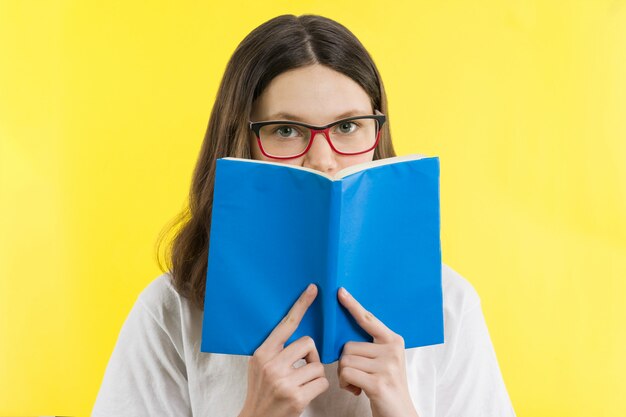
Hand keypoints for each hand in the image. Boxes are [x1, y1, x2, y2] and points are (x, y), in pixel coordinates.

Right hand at [238, 284, 328, 416]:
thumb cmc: (261, 391)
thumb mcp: (259, 366)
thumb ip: (274, 350)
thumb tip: (295, 332)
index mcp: (262, 353)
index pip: (286, 324)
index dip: (301, 305)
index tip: (313, 289)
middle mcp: (271, 365)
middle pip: (308, 343)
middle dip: (312, 356)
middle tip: (304, 367)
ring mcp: (284, 382)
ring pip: (318, 365)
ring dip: (315, 374)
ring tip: (303, 383)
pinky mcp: (296, 397)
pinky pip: (322, 382)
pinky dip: (319, 387)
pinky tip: (307, 393)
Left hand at [336, 287, 419, 416]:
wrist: (399, 414)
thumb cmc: (386, 386)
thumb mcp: (383, 362)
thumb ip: (370, 347)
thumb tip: (345, 336)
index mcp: (393, 340)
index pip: (368, 319)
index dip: (352, 305)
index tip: (340, 291)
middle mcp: (392, 350)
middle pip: (348, 346)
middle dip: (346, 364)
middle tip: (359, 376)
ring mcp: (387, 365)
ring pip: (345, 361)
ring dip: (345, 376)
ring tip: (360, 384)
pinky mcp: (378, 381)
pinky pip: (346, 374)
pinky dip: (346, 384)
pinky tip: (357, 391)